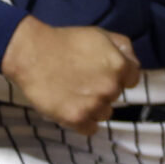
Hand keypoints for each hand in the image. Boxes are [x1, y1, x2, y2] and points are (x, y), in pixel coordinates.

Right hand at [0, 17, 139, 135]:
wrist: (31, 53)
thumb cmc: (66, 41)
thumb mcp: (101, 35)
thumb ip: (124, 49)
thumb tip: (133, 65)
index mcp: (120, 67)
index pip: (132, 80)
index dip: (117, 76)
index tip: (101, 73)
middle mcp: (110, 88)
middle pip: (115, 96)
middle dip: (102, 89)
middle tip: (83, 81)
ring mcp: (93, 105)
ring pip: (104, 113)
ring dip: (93, 107)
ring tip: (75, 95)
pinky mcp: (75, 118)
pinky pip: (90, 129)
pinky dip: (82, 122)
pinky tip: (72, 109)